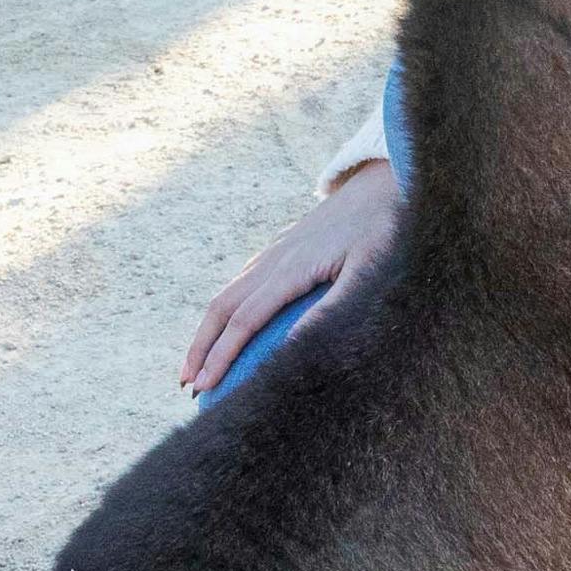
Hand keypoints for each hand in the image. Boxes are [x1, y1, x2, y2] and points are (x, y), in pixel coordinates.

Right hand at [181, 164, 400, 391]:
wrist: (384, 183)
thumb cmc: (382, 230)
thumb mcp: (365, 271)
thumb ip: (331, 308)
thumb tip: (292, 347)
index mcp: (290, 269)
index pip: (243, 321)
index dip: (220, 356)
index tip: (204, 386)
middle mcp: (273, 260)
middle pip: (221, 308)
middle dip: (200, 348)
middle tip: (186, 385)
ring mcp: (273, 253)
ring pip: (228, 294)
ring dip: (208, 331)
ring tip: (198, 364)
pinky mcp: (281, 249)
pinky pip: (242, 283)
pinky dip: (226, 311)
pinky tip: (228, 328)